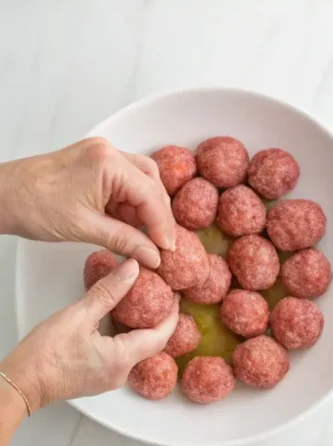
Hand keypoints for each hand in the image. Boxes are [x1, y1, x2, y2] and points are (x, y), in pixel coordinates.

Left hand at [0, 138, 175, 267]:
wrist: (3, 196)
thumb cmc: (33, 205)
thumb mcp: (86, 229)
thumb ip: (126, 241)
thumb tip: (153, 255)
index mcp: (107, 162)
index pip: (151, 195)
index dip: (163, 226)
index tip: (166, 249)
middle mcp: (107, 152)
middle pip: (152, 183)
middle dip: (158, 215)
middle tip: (160, 245)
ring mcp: (100, 156)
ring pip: (141, 183)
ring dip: (145, 211)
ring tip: (142, 237)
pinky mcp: (93, 166)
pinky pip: (124, 185)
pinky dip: (129, 207)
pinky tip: (127, 226)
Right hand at [0, 258, 178, 411]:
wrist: (23, 383)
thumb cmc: (45, 355)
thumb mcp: (78, 315)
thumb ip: (108, 292)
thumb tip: (132, 269)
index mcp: (122, 359)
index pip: (160, 336)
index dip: (172, 315)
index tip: (176, 295)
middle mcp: (121, 373)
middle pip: (151, 344)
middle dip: (159, 320)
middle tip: (163, 296)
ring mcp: (109, 378)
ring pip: (135, 350)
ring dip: (141, 328)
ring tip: (144, 303)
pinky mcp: (98, 378)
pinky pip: (121, 355)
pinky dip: (125, 337)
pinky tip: (119, 320)